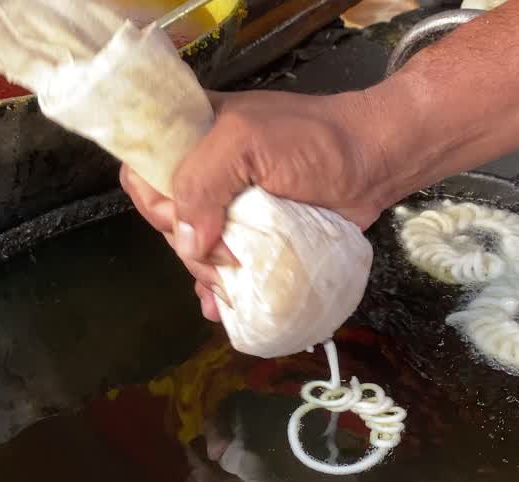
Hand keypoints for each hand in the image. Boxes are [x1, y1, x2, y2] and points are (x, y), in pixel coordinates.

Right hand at [121, 88, 396, 320]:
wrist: (375, 163)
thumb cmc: (316, 141)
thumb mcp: (248, 143)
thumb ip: (204, 181)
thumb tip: (187, 241)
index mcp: (192, 136)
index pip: (142, 171)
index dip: (153, 202)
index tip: (179, 221)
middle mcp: (205, 172)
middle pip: (167, 219)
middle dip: (188, 246)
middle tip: (224, 257)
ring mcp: (231, 207)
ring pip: (195, 248)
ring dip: (206, 273)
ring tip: (229, 287)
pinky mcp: (256, 235)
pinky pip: (225, 266)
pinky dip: (220, 290)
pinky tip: (222, 307)